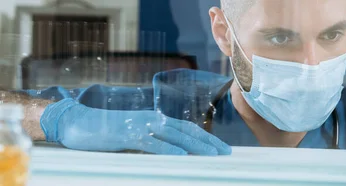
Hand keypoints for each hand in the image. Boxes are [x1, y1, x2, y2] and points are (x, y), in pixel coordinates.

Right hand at [40, 98, 230, 155]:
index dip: (206, 138)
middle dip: (209, 142)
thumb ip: (153, 142)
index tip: (221, 147)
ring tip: (212, 155)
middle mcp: (153, 120)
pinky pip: (152, 143)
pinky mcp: (128, 135)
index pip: (188, 128)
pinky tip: (180, 156)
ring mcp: (141, 126)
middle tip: (226, 152)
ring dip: (196, 146)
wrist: (78, 122)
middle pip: (187, 131)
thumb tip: (174, 155)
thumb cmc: (107, 131)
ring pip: (175, 136)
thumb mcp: (135, 136)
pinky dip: (168, 149)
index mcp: (156, 119)